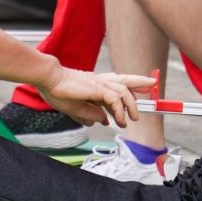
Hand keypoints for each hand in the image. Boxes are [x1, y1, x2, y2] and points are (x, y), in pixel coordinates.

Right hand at [38, 68, 153, 127]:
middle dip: (140, 82)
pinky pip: (115, 99)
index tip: (135, 101)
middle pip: (125, 79)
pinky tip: (119, 120)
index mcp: (95, 85)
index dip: (128, 91)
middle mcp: (100, 82)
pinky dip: (120, 110)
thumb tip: (102, 121)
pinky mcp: (97, 87)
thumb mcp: (76, 109)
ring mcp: (100, 83)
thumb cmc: (57, 91)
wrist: (48, 80)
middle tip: (152, 84)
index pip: (116, 86)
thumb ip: (90, 114)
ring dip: (131, 105)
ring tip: (133, 119)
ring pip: (124, 90)